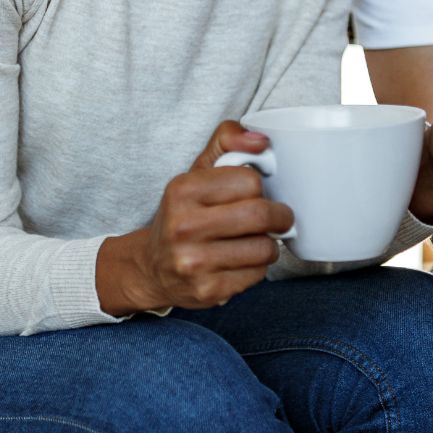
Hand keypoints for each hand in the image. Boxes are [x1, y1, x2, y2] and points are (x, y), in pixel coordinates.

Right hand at [103, 121, 295, 313]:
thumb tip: (260, 140)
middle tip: (279, 217)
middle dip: (279, 216)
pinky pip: (257, 275)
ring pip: (264, 248)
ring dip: (270, 243)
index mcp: (182, 190)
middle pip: (259, 215)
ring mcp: (193, 263)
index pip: (249, 181)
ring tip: (258, 239)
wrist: (153, 267)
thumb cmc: (185, 214)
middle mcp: (183, 227)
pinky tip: (243, 260)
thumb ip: (227, 140)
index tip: (256, 192)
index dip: (259, 186)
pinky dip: (258, 267)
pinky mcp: (207, 291)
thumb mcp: (198, 171)